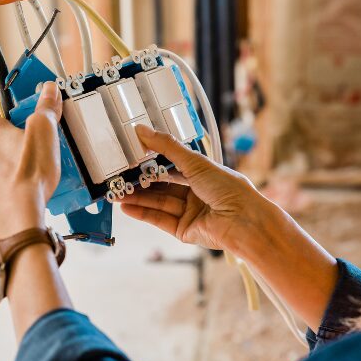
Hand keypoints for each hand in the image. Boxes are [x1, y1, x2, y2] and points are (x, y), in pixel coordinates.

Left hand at [0, 82, 61, 237]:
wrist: (17, 217)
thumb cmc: (28, 177)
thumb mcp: (45, 133)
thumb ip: (46, 108)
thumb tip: (48, 90)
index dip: (14, 117)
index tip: (26, 123)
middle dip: (4, 141)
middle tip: (27, 150)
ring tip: (23, 172)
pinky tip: (14, 188)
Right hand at [121, 125, 262, 251]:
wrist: (242, 221)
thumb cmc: (229, 189)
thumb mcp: (195, 162)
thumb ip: (166, 147)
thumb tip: (142, 130)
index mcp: (203, 175)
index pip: (172, 166)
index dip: (153, 161)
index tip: (133, 156)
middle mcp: (196, 194)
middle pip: (162, 187)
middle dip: (141, 182)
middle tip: (120, 177)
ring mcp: (190, 213)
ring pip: (158, 203)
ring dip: (137, 198)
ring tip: (117, 192)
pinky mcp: (184, 231)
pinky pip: (159, 220)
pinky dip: (143, 213)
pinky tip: (126, 207)